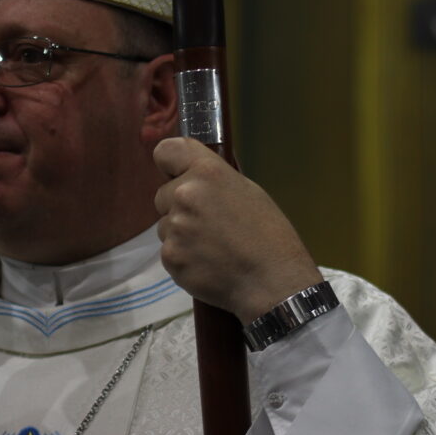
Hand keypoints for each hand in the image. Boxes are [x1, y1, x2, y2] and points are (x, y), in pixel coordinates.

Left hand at [152, 138, 323, 323]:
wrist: (272, 282)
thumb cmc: (268, 236)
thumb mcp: (247, 191)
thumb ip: (213, 181)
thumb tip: (189, 179)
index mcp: (207, 172)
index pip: (165, 152)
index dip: (170, 165)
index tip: (177, 174)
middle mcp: (185, 195)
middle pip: (163, 194)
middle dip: (179, 206)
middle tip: (210, 223)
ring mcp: (175, 228)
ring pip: (165, 225)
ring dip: (182, 233)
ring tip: (214, 246)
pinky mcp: (170, 257)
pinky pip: (169, 251)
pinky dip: (184, 257)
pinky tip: (209, 263)